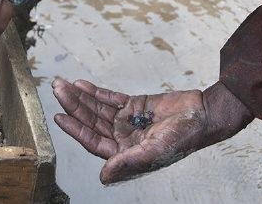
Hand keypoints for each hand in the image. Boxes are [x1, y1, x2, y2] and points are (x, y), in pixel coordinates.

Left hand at [52, 79, 252, 183]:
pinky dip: (95, 92)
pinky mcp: (133, 106)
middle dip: (73, 106)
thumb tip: (104, 176)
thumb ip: (128, 162)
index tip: (58, 116)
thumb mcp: (154, 151)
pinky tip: (81, 83)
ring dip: (80, 96)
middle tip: (57, 89)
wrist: (204, 114)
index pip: (93, 141)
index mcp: (124, 153)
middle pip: (91, 121)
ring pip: (97, 109)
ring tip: (63, 83)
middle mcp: (122, 138)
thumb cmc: (184, 137)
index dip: (75, 129)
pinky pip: (109, 98)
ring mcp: (126, 121)